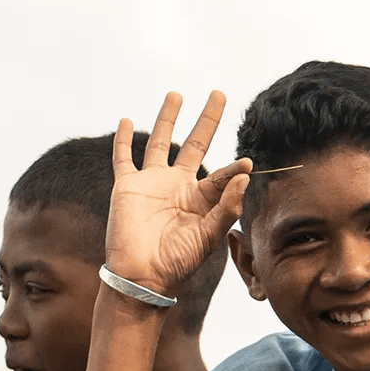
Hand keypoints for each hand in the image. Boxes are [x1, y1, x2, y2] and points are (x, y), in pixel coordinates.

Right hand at [105, 91, 251, 294]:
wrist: (143, 277)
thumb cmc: (178, 262)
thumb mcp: (209, 236)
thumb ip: (227, 206)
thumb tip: (246, 174)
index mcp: (201, 198)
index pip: (222, 174)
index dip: (235, 169)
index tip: (247, 162)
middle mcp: (178, 185)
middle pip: (195, 143)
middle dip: (207, 119)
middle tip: (219, 94)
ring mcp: (152, 183)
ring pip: (159, 141)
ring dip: (167, 117)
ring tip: (176, 94)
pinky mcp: (127, 186)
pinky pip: (123, 157)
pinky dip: (122, 139)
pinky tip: (125, 120)